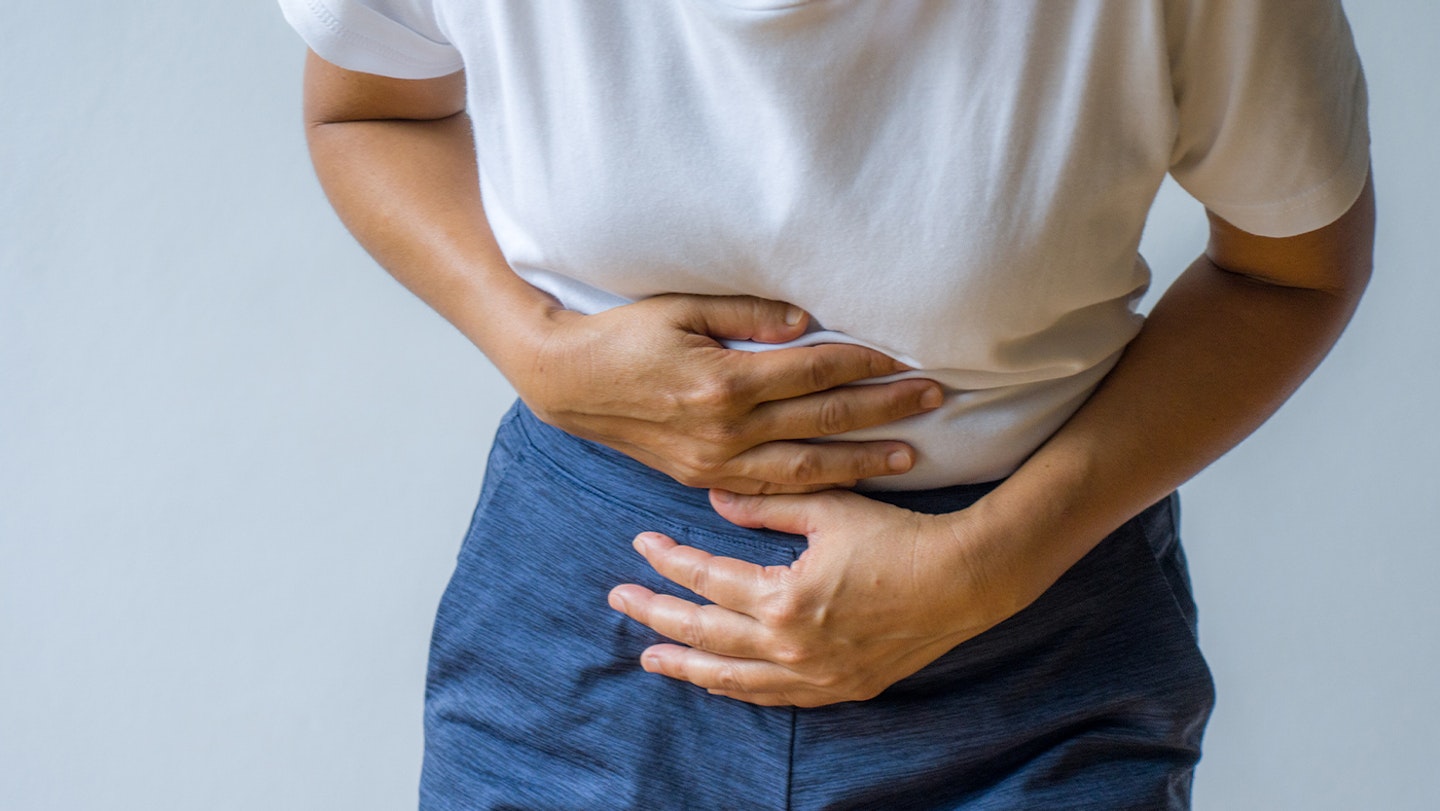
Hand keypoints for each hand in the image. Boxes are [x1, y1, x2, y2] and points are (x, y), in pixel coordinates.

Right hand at [517, 294, 942, 493]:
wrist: (568, 383)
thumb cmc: (623, 335)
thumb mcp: (680, 308)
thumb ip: (748, 316)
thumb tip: (807, 321)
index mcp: (724, 382)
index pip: (813, 372)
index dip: (864, 363)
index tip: (905, 357)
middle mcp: (726, 430)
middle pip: (823, 421)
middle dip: (884, 409)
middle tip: (934, 398)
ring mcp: (716, 462)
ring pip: (806, 467)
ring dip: (862, 460)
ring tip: (911, 456)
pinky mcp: (704, 478)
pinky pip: (771, 489)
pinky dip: (815, 487)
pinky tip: (849, 483)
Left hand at [606, 489, 1020, 706]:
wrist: (965, 581)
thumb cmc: (899, 537)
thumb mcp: (830, 509)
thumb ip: (766, 505)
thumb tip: (714, 501)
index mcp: (783, 598)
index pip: (706, 580)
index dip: (669, 561)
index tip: (641, 544)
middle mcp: (791, 646)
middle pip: (704, 634)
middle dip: (656, 615)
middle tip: (618, 601)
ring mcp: (814, 676)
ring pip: (732, 678)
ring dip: (687, 665)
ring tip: (651, 657)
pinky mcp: (839, 690)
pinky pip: (773, 697)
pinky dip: (738, 688)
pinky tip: (718, 682)